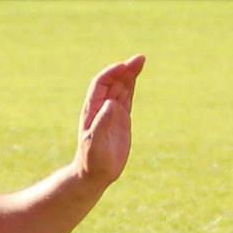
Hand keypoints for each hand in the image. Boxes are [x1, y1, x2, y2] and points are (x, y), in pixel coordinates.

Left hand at [75, 54, 145, 185]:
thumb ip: (102, 122)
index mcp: (92, 109)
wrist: (95, 174)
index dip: (112, 73)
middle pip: (113, 82)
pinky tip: (136, 77)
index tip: (124, 66)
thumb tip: (111, 103)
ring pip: (121, 88)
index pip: (101, 84)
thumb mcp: (95, 142)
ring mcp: (112, 112)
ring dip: (130, 74)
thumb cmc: (93, 160)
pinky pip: (127, 98)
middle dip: (125, 69)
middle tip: (140, 58)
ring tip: (140, 61)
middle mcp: (101, 107)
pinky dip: (131, 86)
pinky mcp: (121, 119)